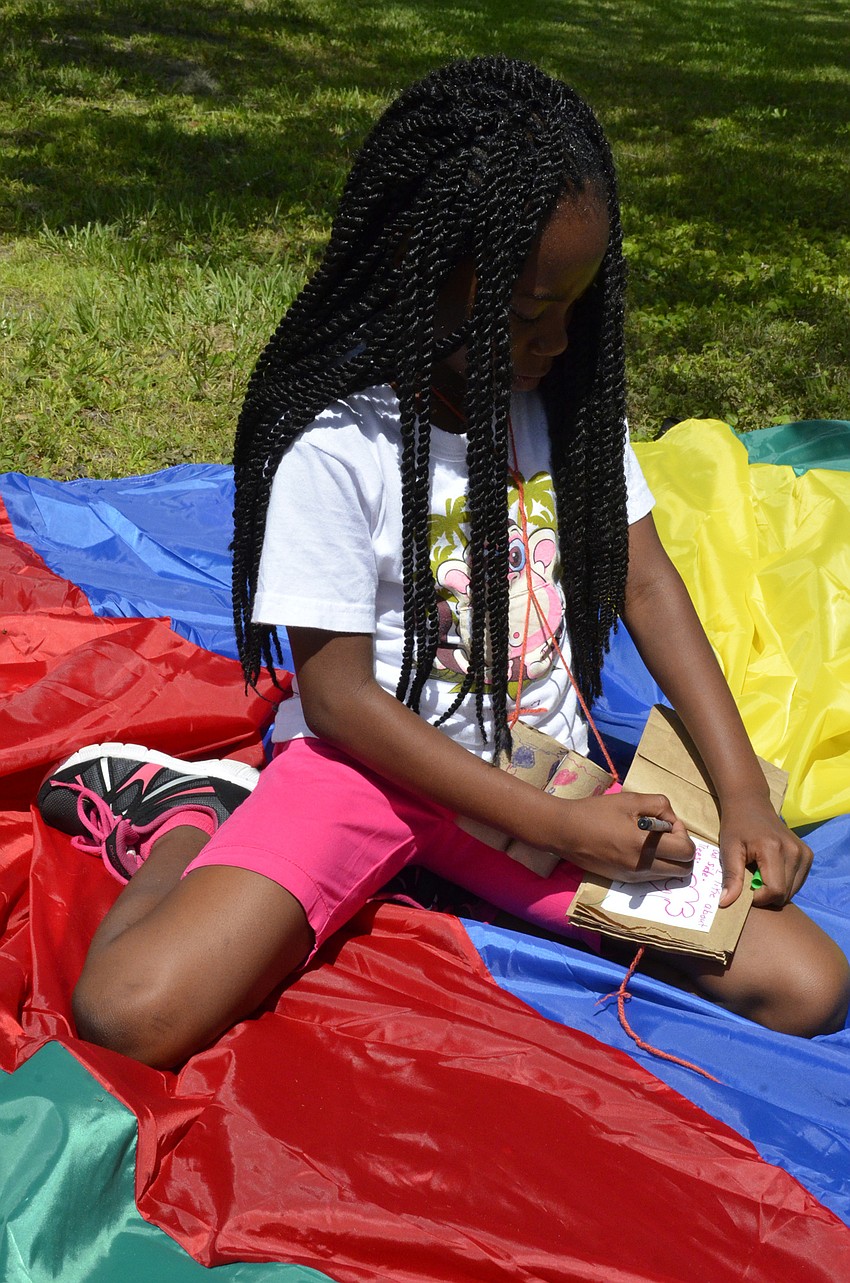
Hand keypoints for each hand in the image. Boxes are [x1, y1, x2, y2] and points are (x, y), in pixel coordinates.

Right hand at [550, 791, 694, 883]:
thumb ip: (660, 806)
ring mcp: (633, 877)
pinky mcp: (625, 880)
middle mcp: (642, 867)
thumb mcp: (631, 800)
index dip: (682, 833)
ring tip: (649, 840)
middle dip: (681, 850)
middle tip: (664, 834)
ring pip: (669, 875)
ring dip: (669, 858)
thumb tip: (672, 821)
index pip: (686, 850)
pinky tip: (637, 848)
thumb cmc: (596, 812)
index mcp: (645, 846)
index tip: (665, 822)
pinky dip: (654, 864)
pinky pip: (652, 876)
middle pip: (683, 870)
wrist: (565, 832)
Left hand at [718, 797, 811, 907]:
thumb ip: (731, 877)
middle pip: (785, 894)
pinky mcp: (808, 855)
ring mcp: (805, 853)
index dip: (759, 898)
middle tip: (750, 879)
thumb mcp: (728, 850)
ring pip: (792, 891)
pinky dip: (784, 883)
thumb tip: (726, 903)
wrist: (751, 804)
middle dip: (766, 895)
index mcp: (774, 849)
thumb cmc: (736, 826)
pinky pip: (798, 883)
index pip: (775, 891)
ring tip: (760, 873)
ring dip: (775, 890)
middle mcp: (795, 851)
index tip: (744, 888)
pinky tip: (771, 871)